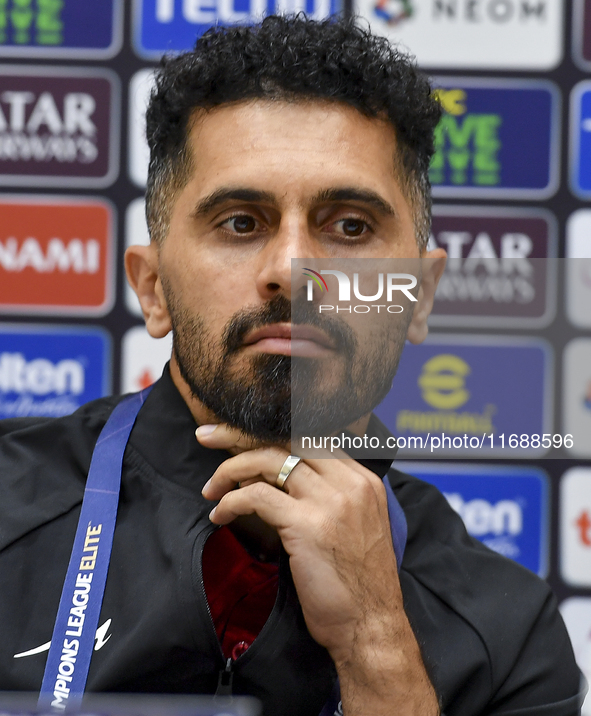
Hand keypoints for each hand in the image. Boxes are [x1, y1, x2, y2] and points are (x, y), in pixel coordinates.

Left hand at [197, 424, 438, 715]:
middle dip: (241, 434)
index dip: (268, 433)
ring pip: (269, 460)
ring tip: (212, 489)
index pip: (308, 436)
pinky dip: (231, 502)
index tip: (238, 436)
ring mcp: (331, 501)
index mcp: (361, 479)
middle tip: (207, 437)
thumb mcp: (354, 524)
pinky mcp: (308, 525)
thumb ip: (327, 495)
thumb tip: (276, 476)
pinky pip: (257, 496)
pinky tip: (221, 515)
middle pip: (287, 438)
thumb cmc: (355, 582)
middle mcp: (350, 482)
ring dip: (231, 470)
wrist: (369, 625)